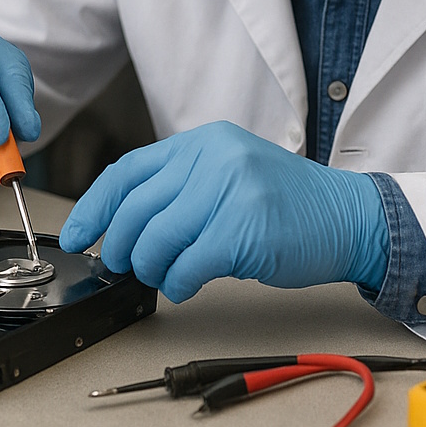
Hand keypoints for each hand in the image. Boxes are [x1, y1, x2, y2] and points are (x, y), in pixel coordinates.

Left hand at [59, 122, 388, 302]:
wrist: (349, 216)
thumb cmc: (287, 204)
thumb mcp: (230, 174)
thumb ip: (182, 189)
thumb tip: (123, 228)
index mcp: (204, 141)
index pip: (129, 171)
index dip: (94, 207)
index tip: (77, 234)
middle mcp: (213, 158)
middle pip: (136, 207)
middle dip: (119, 244)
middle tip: (121, 264)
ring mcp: (229, 190)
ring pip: (156, 239)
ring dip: (149, 267)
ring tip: (162, 275)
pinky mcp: (242, 229)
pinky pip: (185, 266)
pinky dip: (176, 283)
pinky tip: (185, 285)